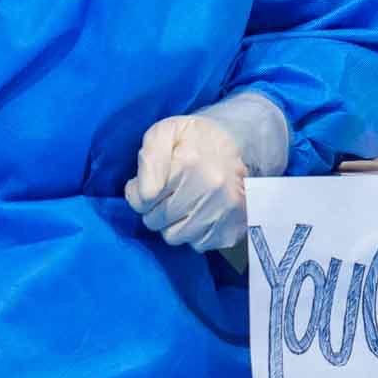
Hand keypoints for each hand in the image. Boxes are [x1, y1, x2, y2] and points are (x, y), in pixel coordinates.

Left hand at [127, 114, 250, 250]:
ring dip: (173, 224)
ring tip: (184, 205)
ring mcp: (225, 209)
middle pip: (156, 221)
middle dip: (155, 210)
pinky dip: (194, 233)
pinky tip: (201, 214)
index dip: (137, 194)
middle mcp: (211, 187)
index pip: (143, 199)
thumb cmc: (194, 140)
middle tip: (167, 194)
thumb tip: (145, 195)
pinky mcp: (234, 227)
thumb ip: (149, 157)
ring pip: (174, 237)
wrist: (240, 143)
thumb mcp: (165, 132)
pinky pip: (197, 245)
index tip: (150, 184)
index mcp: (190, 162)